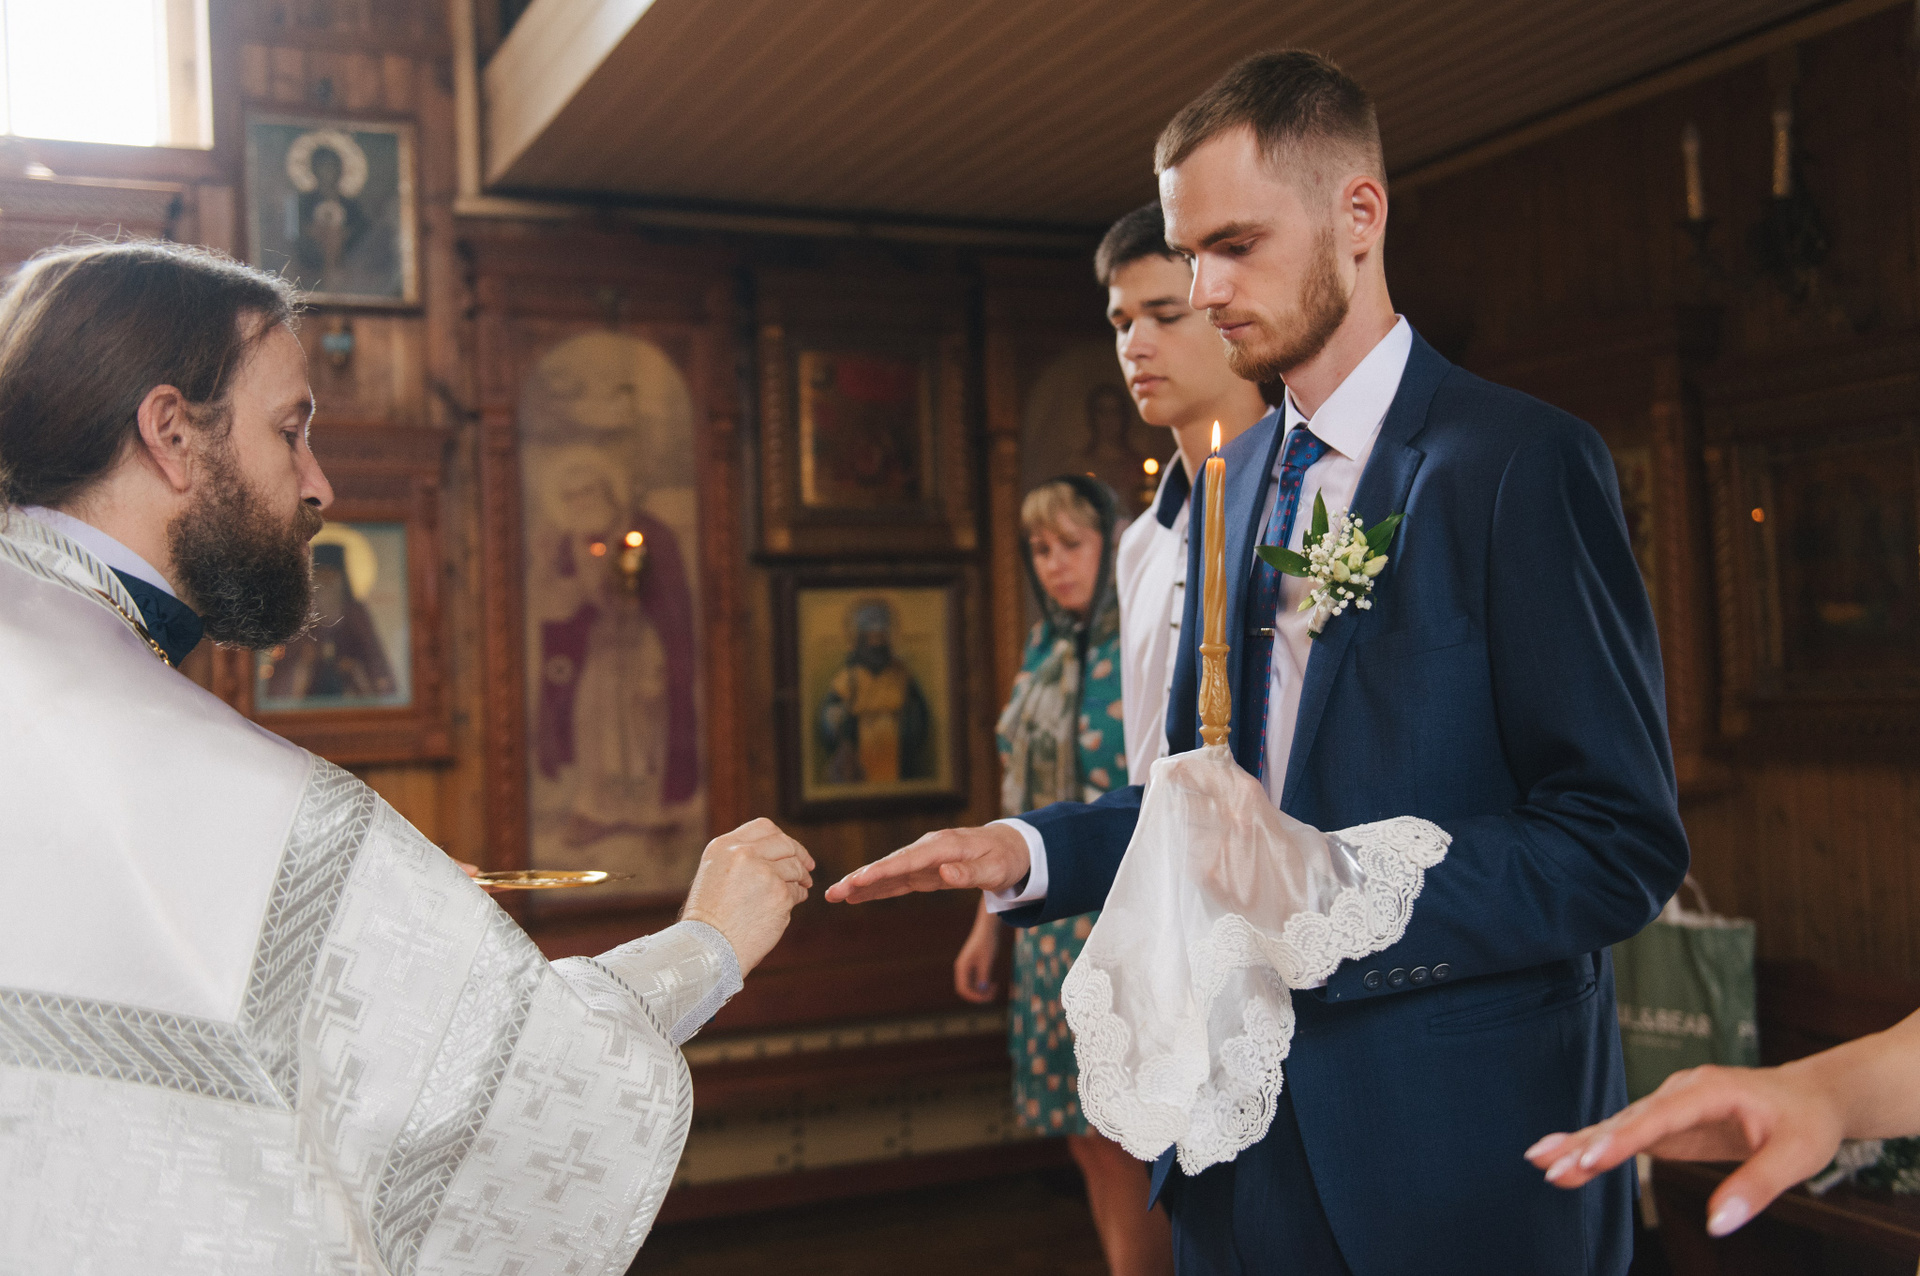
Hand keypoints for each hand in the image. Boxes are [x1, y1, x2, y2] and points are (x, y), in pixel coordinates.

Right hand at [681, 818, 814, 975]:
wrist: (708, 949)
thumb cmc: (708, 919)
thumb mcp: (714, 874)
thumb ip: (739, 858)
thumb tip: (774, 853)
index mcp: (724, 846)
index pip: (764, 827)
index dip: (781, 838)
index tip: (791, 849)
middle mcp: (744, 854)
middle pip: (785, 843)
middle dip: (800, 854)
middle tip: (808, 866)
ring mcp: (764, 873)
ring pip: (795, 867)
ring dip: (800, 879)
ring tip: (798, 889)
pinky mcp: (780, 895)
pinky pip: (797, 892)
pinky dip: (797, 898)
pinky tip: (786, 907)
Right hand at [825, 823, 1029, 904]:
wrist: (1010, 847)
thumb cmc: (1004, 859)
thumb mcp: (994, 870)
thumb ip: (969, 874)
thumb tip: (943, 875)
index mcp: (942, 847)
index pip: (906, 861)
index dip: (880, 871)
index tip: (857, 880)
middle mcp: (928, 850)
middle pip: (889, 865)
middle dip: (860, 879)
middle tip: (832, 892)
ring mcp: (924, 859)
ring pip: (888, 873)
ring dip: (862, 885)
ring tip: (834, 896)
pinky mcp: (925, 871)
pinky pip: (898, 881)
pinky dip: (878, 889)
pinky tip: (857, 896)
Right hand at [953, 897, 1002, 1002]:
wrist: (989, 929)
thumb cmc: (987, 942)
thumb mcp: (987, 960)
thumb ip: (983, 975)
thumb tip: (981, 990)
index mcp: (962, 967)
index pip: (963, 989)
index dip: (974, 997)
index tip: (988, 997)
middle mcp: (962, 969)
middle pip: (967, 990)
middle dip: (979, 996)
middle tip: (994, 993)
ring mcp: (968, 969)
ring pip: (972, 987)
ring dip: (983, 992)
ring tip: (996, 988)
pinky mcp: (974, 967)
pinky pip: (977, 982)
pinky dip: (984, 986)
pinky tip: (994, 984)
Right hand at [1524, 1061, 1846, 1235]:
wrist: (1810, 1096)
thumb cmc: (1806, 1122)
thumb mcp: (1797, 1157)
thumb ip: (1756, 1187)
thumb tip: (1718, 1226)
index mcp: (1708, 1090)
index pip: (1657, 1116)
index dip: (1621, 1139)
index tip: (1589, 1159)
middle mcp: (1680, 1092)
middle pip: (1626, 1119)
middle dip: (1586, 1143)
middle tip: (1548, 1165)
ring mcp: (1670, 1105)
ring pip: (1618, 1126)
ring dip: (1581, 1145)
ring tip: (1540, 1162)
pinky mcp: (1667, 1123)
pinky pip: (1626, 1135)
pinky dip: (1596, 1147)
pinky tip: (1567, 1159)